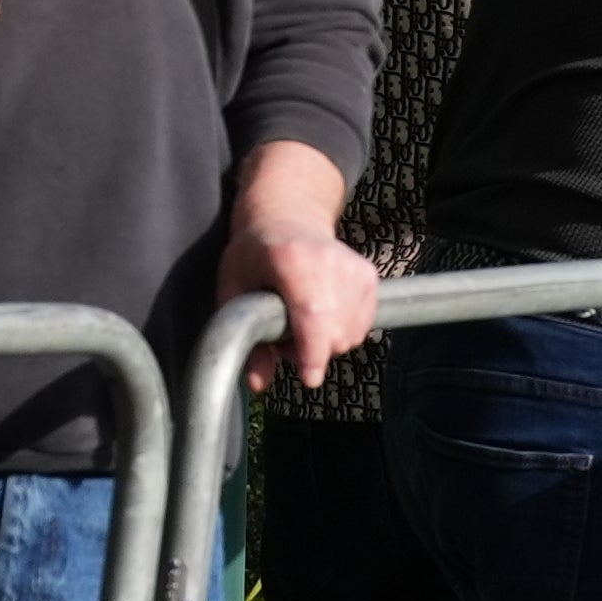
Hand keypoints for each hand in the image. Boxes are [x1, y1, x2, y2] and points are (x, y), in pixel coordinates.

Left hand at [215, 144, 378, 387]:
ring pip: (351, 335)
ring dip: (327, 342)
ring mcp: (354, 269)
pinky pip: (363, 326)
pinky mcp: (369, 276)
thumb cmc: (254, 254)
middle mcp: (330, 261)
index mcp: (290, 259)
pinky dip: (344, 331)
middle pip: (335, 332)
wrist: (288, 216)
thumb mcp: (232, 289)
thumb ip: (244, 336)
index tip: (309, 378)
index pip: (313, 313)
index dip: (312, 350)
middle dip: (311, 350)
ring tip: (304, 323)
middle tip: (286, 337)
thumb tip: (258, 384)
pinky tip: (324, 315)